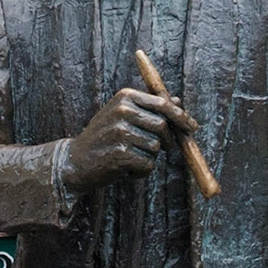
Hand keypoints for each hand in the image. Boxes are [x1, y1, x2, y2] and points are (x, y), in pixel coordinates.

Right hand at [63, 87, 197, 191]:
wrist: (75, 161)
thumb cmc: (103, 138)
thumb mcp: (123, 116)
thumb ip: (149, 108)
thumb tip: (178, 102)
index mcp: (125, 97)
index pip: (162, 104)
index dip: (181, 117)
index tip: (192, 127)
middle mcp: (123, 111)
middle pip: (163, 126)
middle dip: (168, 141)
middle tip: (165, 149)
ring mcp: (121, 132)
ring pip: (156, 147)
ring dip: (149, 157)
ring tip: (131, 158)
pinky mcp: (121, 154)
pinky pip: (148, 164)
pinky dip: (141, 171)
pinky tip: (126, 169)